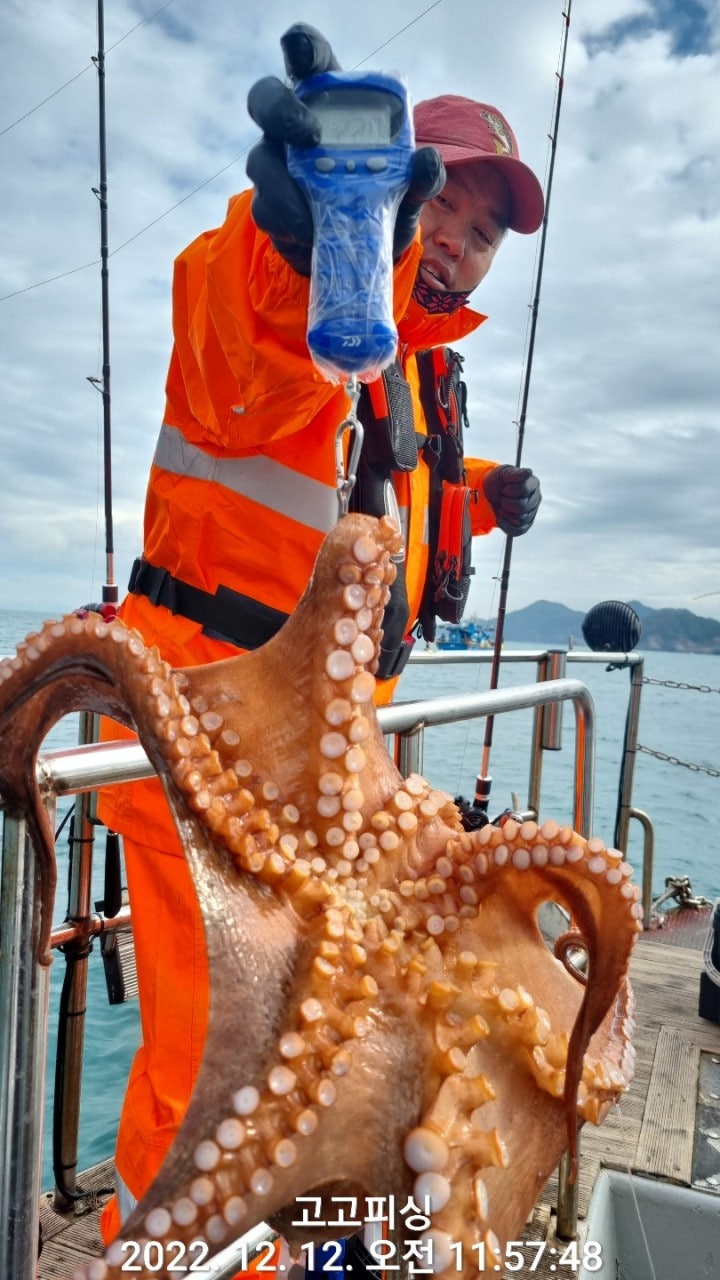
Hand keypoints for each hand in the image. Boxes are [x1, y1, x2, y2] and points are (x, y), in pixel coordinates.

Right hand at [246, 23, 443, 273]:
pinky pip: (266, 208)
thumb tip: (426, 161)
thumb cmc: (382, 202)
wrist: (361, 255)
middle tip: (309, 136)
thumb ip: (421, 177)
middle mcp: (294, 125)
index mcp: (330, 103)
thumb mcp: (408, 191)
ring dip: (285, 189)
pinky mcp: (268, 204)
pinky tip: (310, 235)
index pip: (311, 60)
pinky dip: (289, 224)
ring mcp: (275, 163)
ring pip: (260, 161)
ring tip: (313, 218)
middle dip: (281, 112)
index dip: (302, 47)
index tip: (301, 49)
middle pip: (266, 98)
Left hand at [483, 465, 541, 535]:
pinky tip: (500, 518)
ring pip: (520, 520)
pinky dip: (506, 526)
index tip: (504, 487)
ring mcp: (532, 512)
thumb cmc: (499, 480)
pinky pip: (518, 531)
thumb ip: (516, 474)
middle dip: (506, 503)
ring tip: (502, 506)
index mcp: (533, 484)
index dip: (509, 490)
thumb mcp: (504, 473)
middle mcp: (536, 498)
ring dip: (505, 514)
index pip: (523, 490)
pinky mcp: (525, 524)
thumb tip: (529, 472)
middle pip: (522, 507)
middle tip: (502, 498)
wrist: (490, 491)